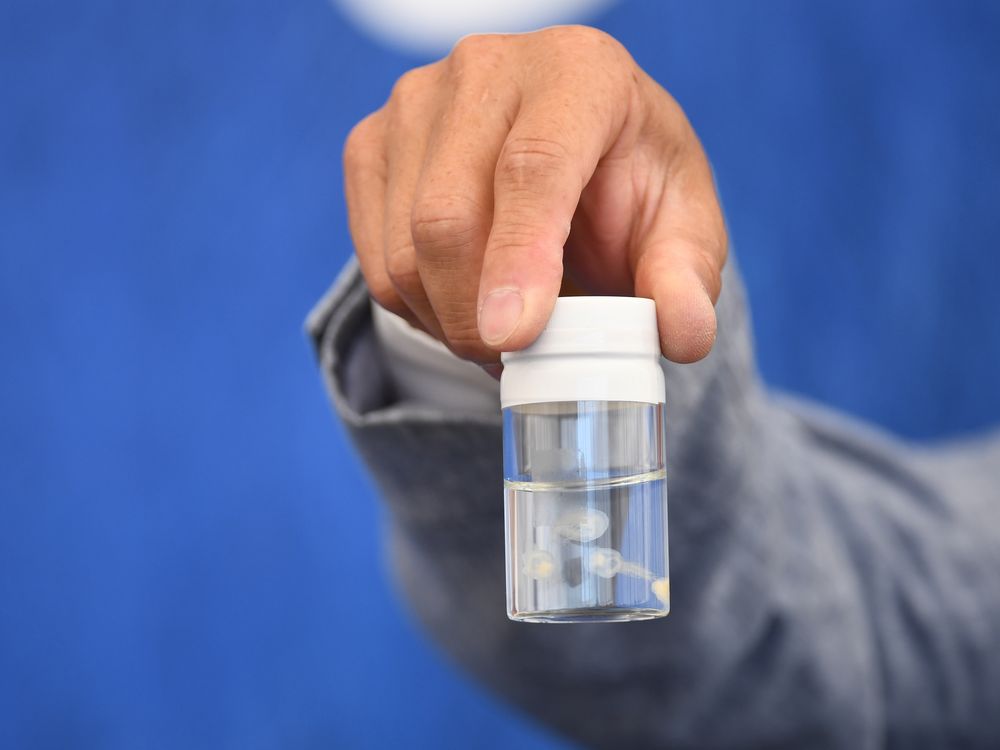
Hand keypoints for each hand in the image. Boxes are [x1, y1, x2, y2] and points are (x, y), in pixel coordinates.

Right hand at [343, 25, 726, 364]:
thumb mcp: (680, 225)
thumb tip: (682, 333)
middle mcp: (486, 69)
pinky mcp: (372, 142)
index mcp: (578, 72)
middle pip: (448, 215)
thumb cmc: (627, 184)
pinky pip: (375, 260)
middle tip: (516, 358)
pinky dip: (417, 308)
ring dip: (449, 320)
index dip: (520, 256)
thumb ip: (686, 275)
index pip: (534, 165)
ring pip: (404, 248)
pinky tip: (463, 302)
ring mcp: (415, 101)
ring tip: (502, 330)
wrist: (571, 151)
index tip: (515, 334)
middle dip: (476, 316)